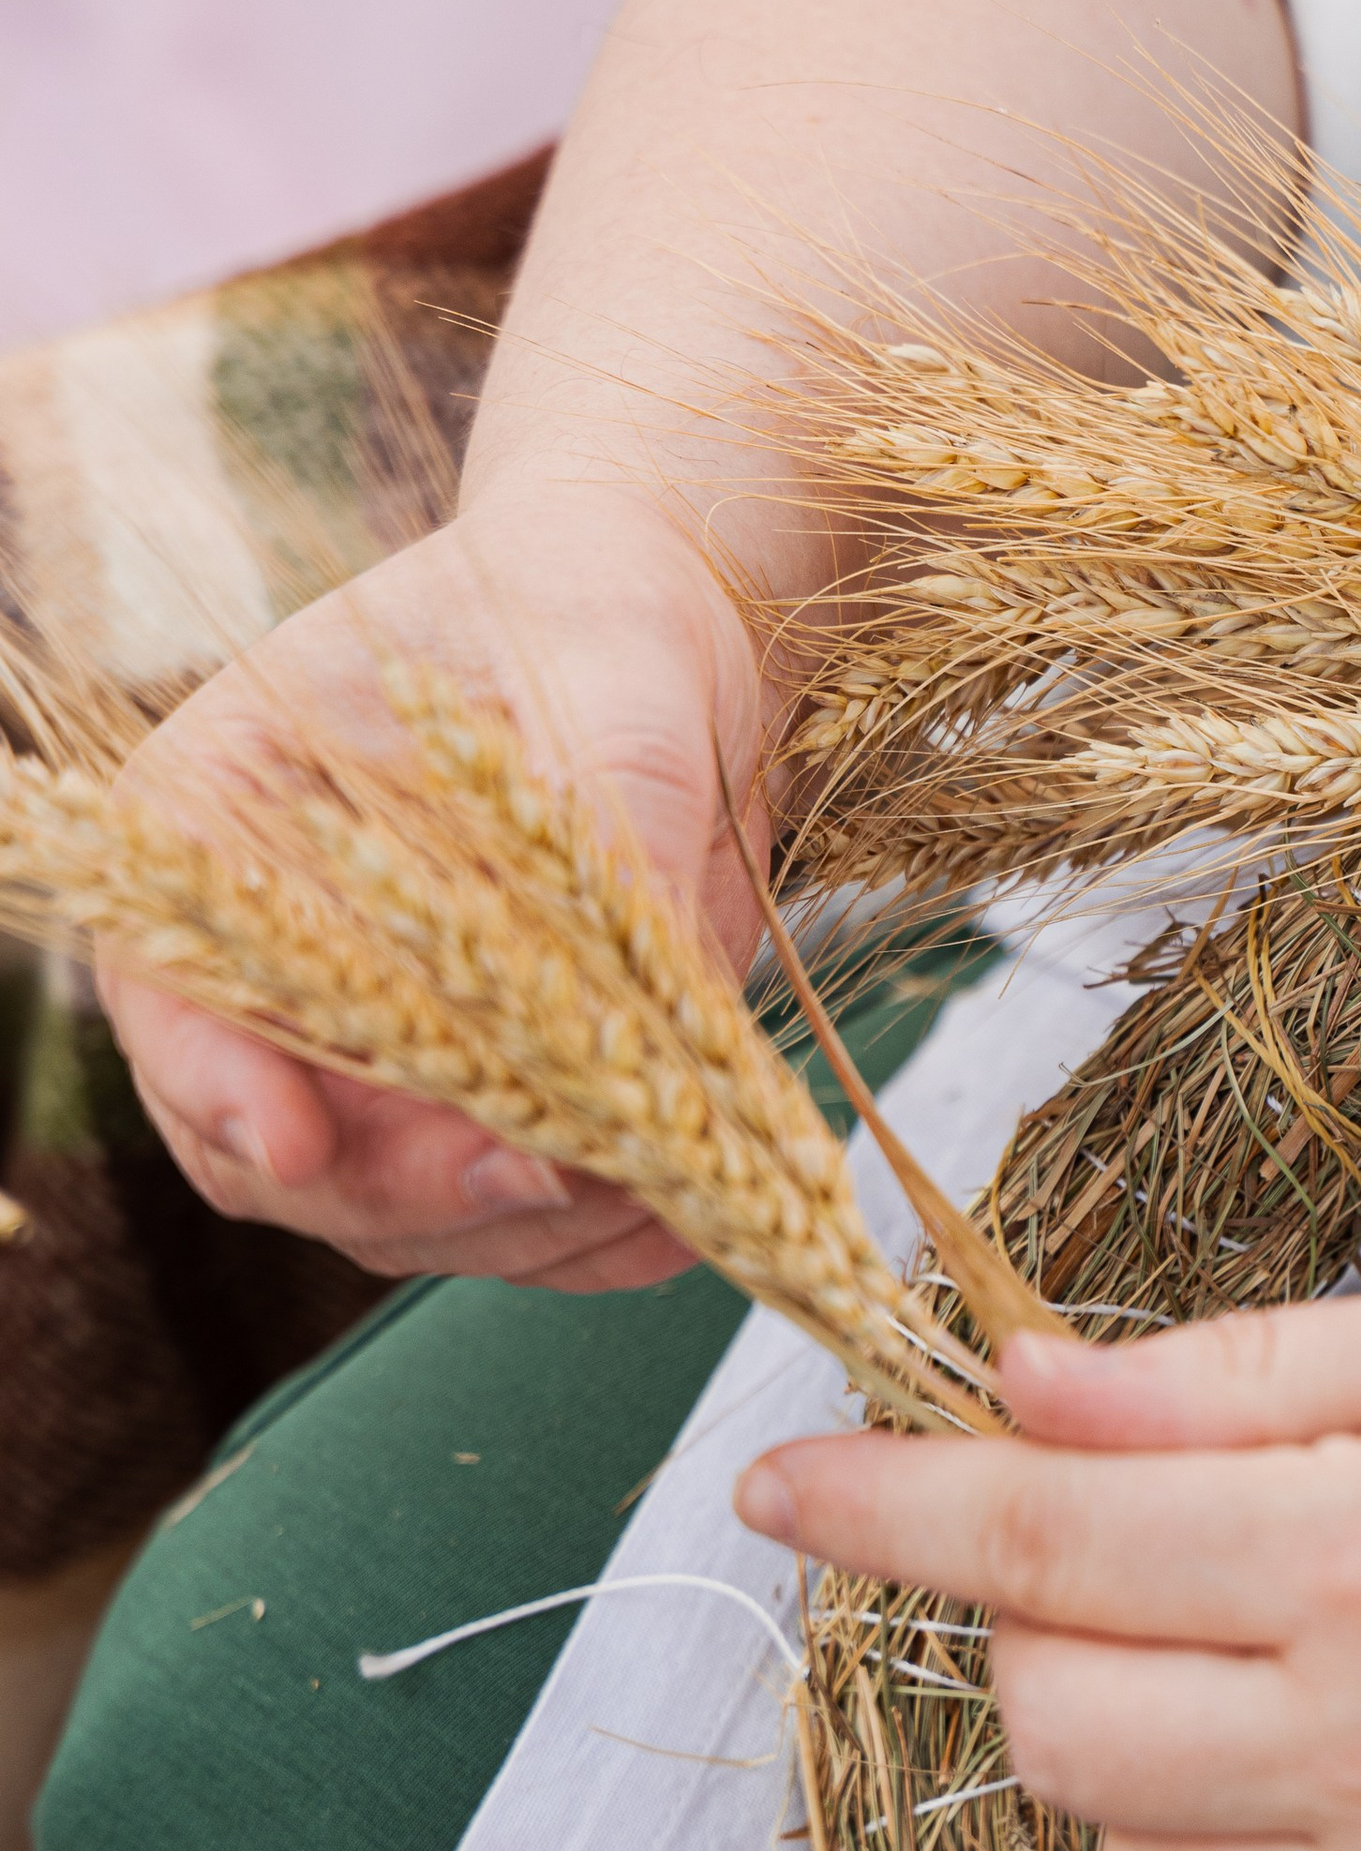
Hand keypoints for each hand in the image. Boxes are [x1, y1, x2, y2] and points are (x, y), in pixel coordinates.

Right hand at [98, 484, 770, 1287]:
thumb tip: (623, 1013)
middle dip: (412, 1191)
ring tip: (672, 1197)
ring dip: (532, 1233)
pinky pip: (523, 1218)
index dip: (217, 1089)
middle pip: (283, 1158)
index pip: (171, 997)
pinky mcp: (497, 1100)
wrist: (676, 638)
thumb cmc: (598, 612)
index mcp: (223, 829)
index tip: (299, 1143)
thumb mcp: (611, 682)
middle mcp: (283, 968)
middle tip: (546, 1174)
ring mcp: (386, 1053)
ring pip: (409, 1217)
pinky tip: (699, 1213)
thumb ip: (605, 827)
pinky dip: (605, 1237)